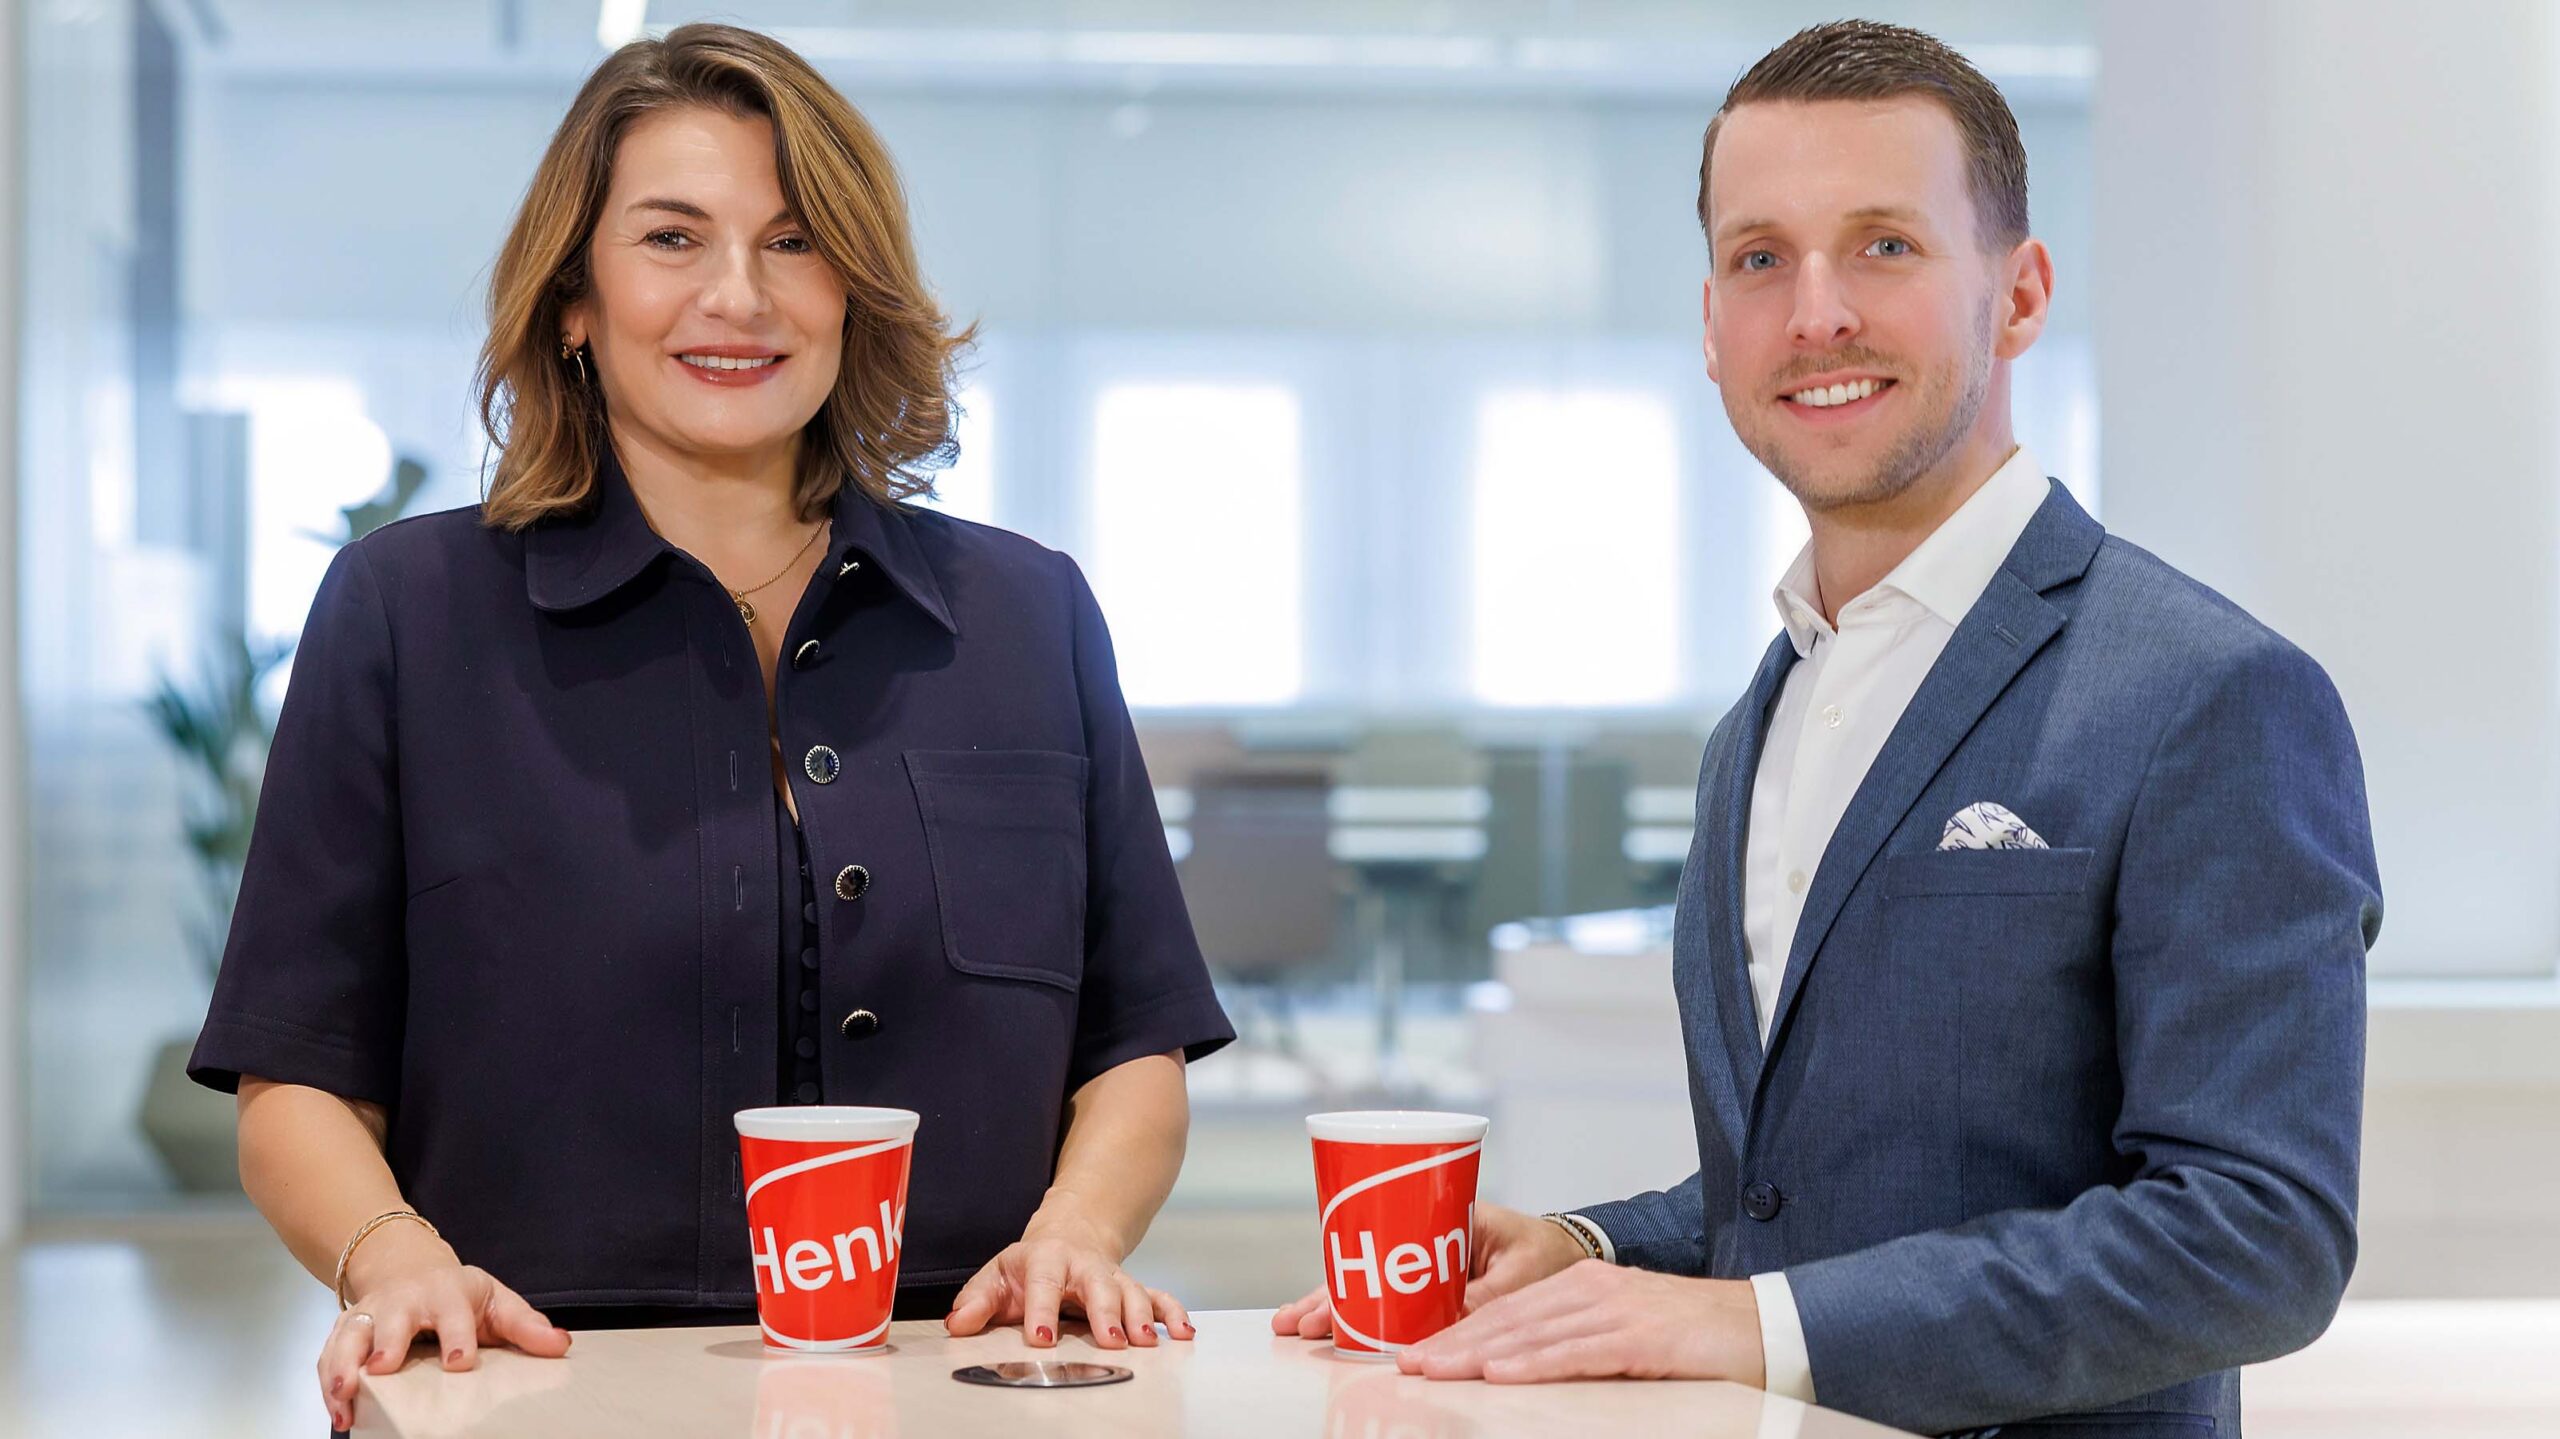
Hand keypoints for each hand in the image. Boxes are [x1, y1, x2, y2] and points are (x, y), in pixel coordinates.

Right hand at [319, 1223, 570, 1430]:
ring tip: (344, 1397)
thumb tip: (560, 1345)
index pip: (453, 1314)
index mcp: (446, 1293)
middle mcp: (402, 1302)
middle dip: (386, 1342)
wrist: (407, 1268)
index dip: (457, 1336)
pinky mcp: (345, 1331)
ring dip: (342, 1366)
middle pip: (391, 1320)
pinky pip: (328, 1354)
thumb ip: (525, 1325)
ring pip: (348, 1338)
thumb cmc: (455, 1293)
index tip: (458, 1362)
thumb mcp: (495, 1301)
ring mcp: (370, 1316)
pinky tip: (337, 1411)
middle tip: (382, 1368)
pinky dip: (326, 1381)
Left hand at [944, 1204, 1195, 1349]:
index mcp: (1046, 1260)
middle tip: (1112, 1340)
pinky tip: (1182, 1333)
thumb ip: (977, 1301)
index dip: (1041, 1311)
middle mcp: (1084, 1266)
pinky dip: (1173, 1313)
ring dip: (1142, 1315)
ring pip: (1132, 1291)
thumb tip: (957, 1324)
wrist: (1070, 1233)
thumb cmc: (1029, 1266)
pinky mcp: (1134, 1287)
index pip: (1043, 1284)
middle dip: (1106, 1313)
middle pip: (1098, 1286)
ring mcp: (1113, 1276)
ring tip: (1146, 1341)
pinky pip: (1158, 1297)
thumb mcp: (997, 1277)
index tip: (1041, 1338)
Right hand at [1271, 1202, 1584, 1339]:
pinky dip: (1364, 1313)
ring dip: (1335, 1304)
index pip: (1382, 1245)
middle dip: (1327, 1294)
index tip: (1322, 1303)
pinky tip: (1334, 1329)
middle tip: (1293, 1323)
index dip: (1346, 1276)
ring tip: (1296, 1327)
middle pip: (1364, 1266)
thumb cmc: (1550, 1252)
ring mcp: (1426, 1263)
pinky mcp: (1435, 1285)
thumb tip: (1443, 1328)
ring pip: (1371, 1283)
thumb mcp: (1522, 1274)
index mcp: (1444, 1217)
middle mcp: (1426, 1238)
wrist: (1573, 1251)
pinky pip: (1393, 1298)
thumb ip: (1485, 1299)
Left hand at [1395, 1261, 1764, 1383]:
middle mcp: (1591, 1291)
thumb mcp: (1622, 1335)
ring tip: (1434, 1370)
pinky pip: (1576, 1352)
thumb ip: (1575, 1344)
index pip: (1507, 1311)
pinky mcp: (1641, 1336)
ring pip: (1531, 1333)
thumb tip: (1516, 1369)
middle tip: (1405, 1364)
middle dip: (1452, 1343)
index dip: (1457, 1332)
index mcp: (1584, 1288)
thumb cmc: (1693, 1340)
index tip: (1415, 1354)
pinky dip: (1533, 1363)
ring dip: (1476, 1353)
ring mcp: (1616, 1310)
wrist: (1766, 1326)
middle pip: (1507, 1319)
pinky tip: (1500, 1372)